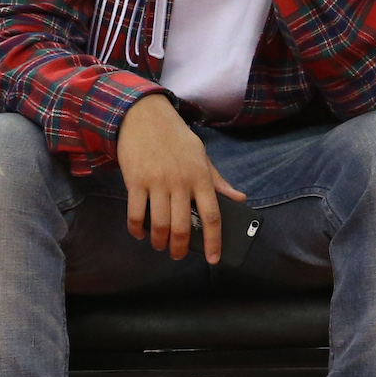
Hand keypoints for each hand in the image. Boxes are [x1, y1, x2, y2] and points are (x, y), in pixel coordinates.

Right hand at [117, 95, 245, 263]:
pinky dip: (137, 229)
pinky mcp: (135, 181)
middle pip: (183, 226)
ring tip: (160, 245)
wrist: (145, 116)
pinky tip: (140, 233)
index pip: (213, 216)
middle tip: (177, 255)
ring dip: (159, 242)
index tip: (214, 260)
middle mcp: (181, 182)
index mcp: (201, 177)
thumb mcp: (202, 156)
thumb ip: (218, 181)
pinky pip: (136, 214)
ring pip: (160, 225)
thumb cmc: (177, 139)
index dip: (214, 241)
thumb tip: (240, 199)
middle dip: (180, 248)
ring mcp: (157, 182)